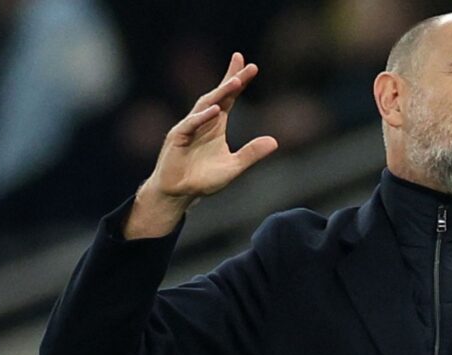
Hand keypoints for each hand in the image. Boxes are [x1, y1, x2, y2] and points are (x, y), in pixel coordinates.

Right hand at [124, 53, 278, 238]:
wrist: (179, 193)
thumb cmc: (203, 179)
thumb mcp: (234, 167)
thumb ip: (252, 154)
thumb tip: (274, 141)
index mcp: (216, 124)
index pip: (229, 98)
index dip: (238, 81)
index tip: (252, 66)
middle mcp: (202, 121)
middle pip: (218, 95)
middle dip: (231, 79)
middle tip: (244, 63)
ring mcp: (188, 127)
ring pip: (205, 106)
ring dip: (220, 93)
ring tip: (235, 82)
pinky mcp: (177, 138)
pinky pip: (190, 124)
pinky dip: (202, 117)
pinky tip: (216, 110)